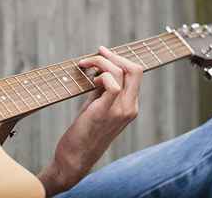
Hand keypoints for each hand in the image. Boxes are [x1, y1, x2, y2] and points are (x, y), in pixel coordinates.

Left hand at [37, 46, 142, 195]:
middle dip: (113, 56)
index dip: (119, 58)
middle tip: (95, 54)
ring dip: (101, 62)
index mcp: (130, 106)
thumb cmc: (83, 131)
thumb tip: (100, 68)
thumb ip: (102, 90)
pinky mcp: (106, 113)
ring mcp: (120, 111)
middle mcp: (130, 108)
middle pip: (135, 69)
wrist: (75, 158)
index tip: (101, 53)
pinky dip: (100, 75)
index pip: (135, 73)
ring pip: (122, 72)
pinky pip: (111, 85)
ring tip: (84, 65)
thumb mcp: (96, 106)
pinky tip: (89, 80)